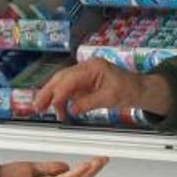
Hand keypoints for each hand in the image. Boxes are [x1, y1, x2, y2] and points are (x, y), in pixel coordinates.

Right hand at [33, 59, 172, 120]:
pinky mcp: (83, 84)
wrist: (140, 90)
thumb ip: (89, 103)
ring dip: (52, 97)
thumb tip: (72, 109)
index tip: (52, 105)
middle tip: (37, 105)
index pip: (70, 79)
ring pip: (61, 84)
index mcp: (93, 67)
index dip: (59, 92)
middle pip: (61, 78)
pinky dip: (61, 100)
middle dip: (48, 92)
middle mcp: (85, 68)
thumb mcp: (110, 98)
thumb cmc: (129, 89)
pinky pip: (68, 90)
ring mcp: (83, 75)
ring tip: (42, 109)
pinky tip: (58, 109)